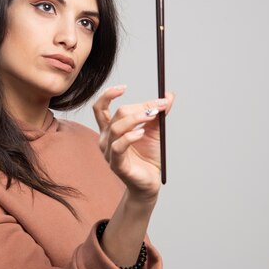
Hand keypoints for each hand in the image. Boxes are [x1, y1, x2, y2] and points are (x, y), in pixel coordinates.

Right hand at [92, 85, 174, 201]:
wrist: (151, 182)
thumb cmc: (148, 157)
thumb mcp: (155, 131)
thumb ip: (158, 113)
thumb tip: (168, 94)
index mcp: (110, 129)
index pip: (100, 107)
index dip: (108, 95)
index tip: (124, 87)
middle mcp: (106, 139)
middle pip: (117, 114)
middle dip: (140, 107)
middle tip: (158, 105)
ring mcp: (109, 152)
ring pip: (117, 128)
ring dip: (136, 118)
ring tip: (152, 116)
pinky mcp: (117, 164)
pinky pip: (118, 147)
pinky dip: (130, 137)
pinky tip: (141, 134)